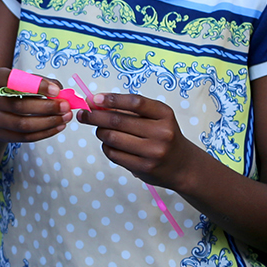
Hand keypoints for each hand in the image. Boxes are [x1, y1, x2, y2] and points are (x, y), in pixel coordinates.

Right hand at [0, 68, 72, 143]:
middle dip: (47, 107)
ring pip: (23, 124)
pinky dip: (44, 132)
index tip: (57, 90)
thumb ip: (39, 82)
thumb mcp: (21, 79)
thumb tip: (60, 92)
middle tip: (66, 106)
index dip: (37, 86)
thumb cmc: (11, 90)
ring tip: (65, 118)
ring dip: (48, 122)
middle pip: (20, 106)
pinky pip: (24, 137)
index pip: (15, 81)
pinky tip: (57, 127)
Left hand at [78, 92, 203, 189]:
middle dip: (95, 116)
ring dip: (100, 132)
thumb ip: (131, 110)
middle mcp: (161, 132)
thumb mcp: (157, 118)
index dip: (112, 99)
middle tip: (84, 114)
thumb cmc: (164, 136)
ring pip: (112, 137)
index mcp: (164, 114)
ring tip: (100, 129)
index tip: (94, 99)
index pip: (135, 102)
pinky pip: (114, 154)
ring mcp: (153, 152)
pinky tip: (110, 144)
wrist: (183, 166)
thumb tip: (97, 103)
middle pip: (118, 120)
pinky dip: (106, 146)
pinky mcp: (144, 167)